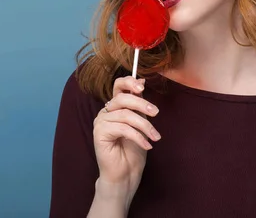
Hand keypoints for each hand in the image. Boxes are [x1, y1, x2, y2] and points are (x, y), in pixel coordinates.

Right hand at [92, 76, 160, 194]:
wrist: (126, 173)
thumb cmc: (133, 150)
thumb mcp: (141, 122)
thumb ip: (139, 104)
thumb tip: (142, 81)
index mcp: (115, 106)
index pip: (118, 86)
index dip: (129, 82)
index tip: (142, 86)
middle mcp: (106, 111)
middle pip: (122, 98)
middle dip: (142, 104)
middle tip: (156, 113)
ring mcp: (100, 122)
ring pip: (125, 114)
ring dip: (145, 126)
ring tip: (155, 137)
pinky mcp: (99, 133)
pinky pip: (123, 128)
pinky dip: (138, 136)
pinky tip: (147, 145)